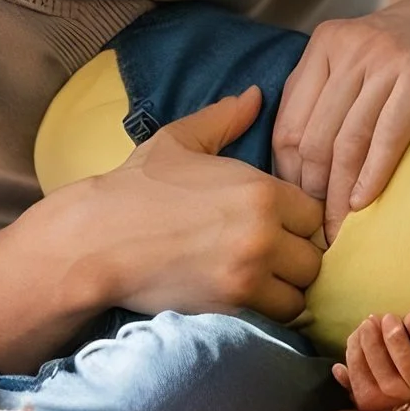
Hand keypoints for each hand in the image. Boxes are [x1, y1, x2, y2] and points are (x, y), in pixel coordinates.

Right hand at [64, 87, 325, 320]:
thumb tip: (255, 94)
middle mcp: (264, 232)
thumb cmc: (136, 189)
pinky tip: (247, 297)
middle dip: (297, 256)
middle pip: (314, 255)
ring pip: (301, 291)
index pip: (314, 213)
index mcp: (260, 190)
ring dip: (287, 288)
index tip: (279, 226)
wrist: (95, 241)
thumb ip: (224, 118)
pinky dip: (269, 311)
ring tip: (262, 280)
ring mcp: (249, 273)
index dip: (299, 220)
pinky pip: (277, 316)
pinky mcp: (232, 307)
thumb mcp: (179, 141)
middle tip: (272, 256)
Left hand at [273, 0, 409, 238]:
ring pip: (348, 141)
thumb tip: (292, 168)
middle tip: (316, 230)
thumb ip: (321, 96)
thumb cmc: (401, 50)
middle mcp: (347, 49)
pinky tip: (365, 203)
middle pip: (315, 137)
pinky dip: (373, 174)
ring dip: (340, 194)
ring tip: (339, 229)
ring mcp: (382, 60)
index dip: (288, 174)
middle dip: (312, 192)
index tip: (295, 207)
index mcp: (323, 46)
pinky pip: (387, 135)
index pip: (288, 124)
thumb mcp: (352, 58)